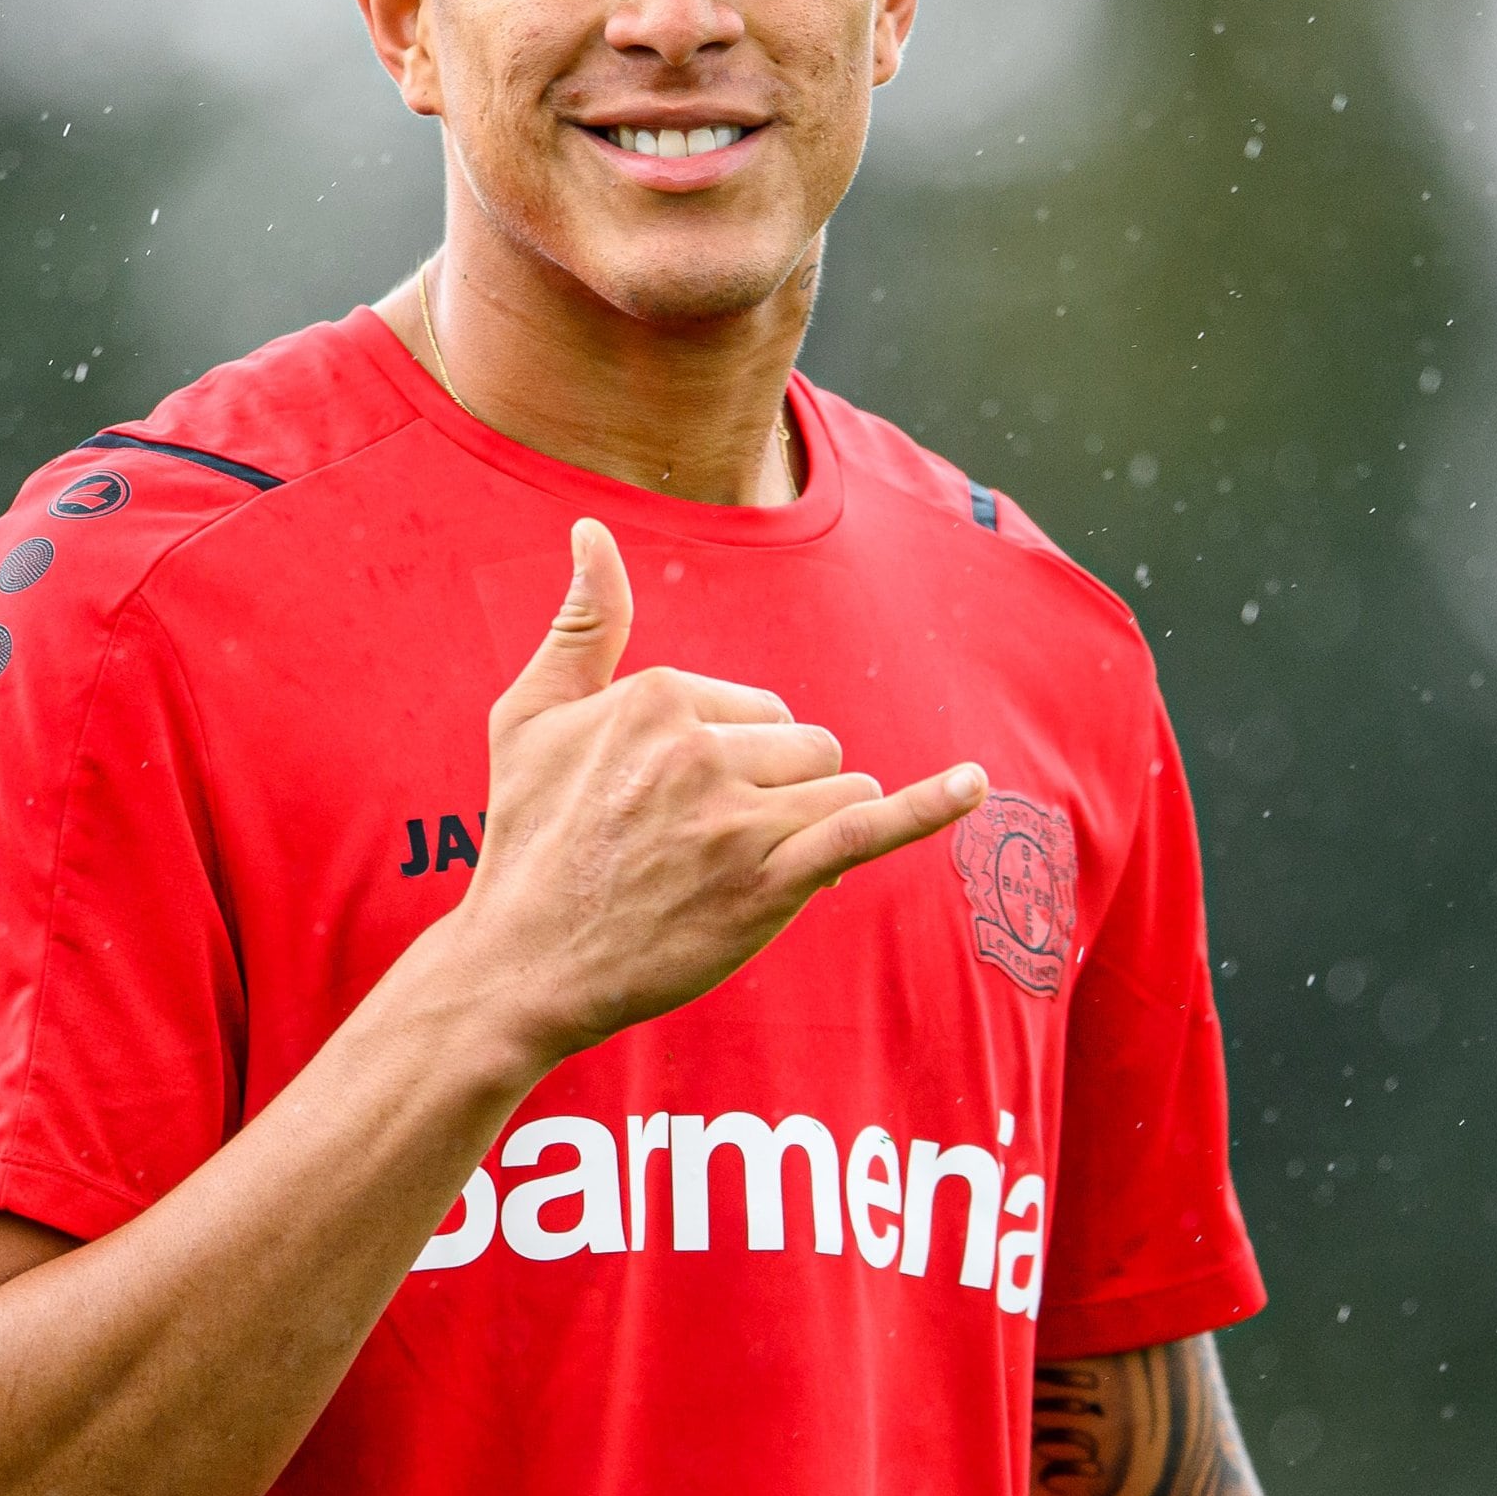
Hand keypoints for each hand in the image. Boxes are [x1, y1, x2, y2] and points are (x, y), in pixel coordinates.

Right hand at [450, 518, 982, 1062]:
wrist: (522, 967)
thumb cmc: (527, 839)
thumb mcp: (531, 716)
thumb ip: (583, 622)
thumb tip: (593, 528)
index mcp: (656, 699)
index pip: (757, 708)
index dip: (732, 762)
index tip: (672, 809)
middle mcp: (700, 751)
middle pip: (805, 745)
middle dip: (778, 792)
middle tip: (698, 849)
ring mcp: (736, 821)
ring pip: (834, 787)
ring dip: (809, 825)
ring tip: (733, 872)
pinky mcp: (765, 884)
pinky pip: (864, 829)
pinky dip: (925, 806)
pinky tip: (974, 786)